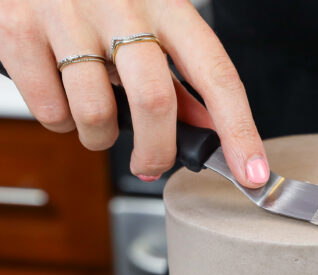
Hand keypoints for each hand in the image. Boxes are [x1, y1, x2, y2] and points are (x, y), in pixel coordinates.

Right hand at [0, 0, 267, 186]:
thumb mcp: (151, 24)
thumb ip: (179, 78)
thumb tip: (209, 132)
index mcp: (167, 5)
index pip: (217, 75)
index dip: (239, 131)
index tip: (253, 173)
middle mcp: (121, 3)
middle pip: (155, 102)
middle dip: (158, 153)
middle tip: (150, 164)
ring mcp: (67, 12)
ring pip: (97, 114)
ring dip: (100, 138)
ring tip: (95, 117)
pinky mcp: (18, 26)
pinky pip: (50, 111)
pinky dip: (59, 121)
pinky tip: (61, 95)